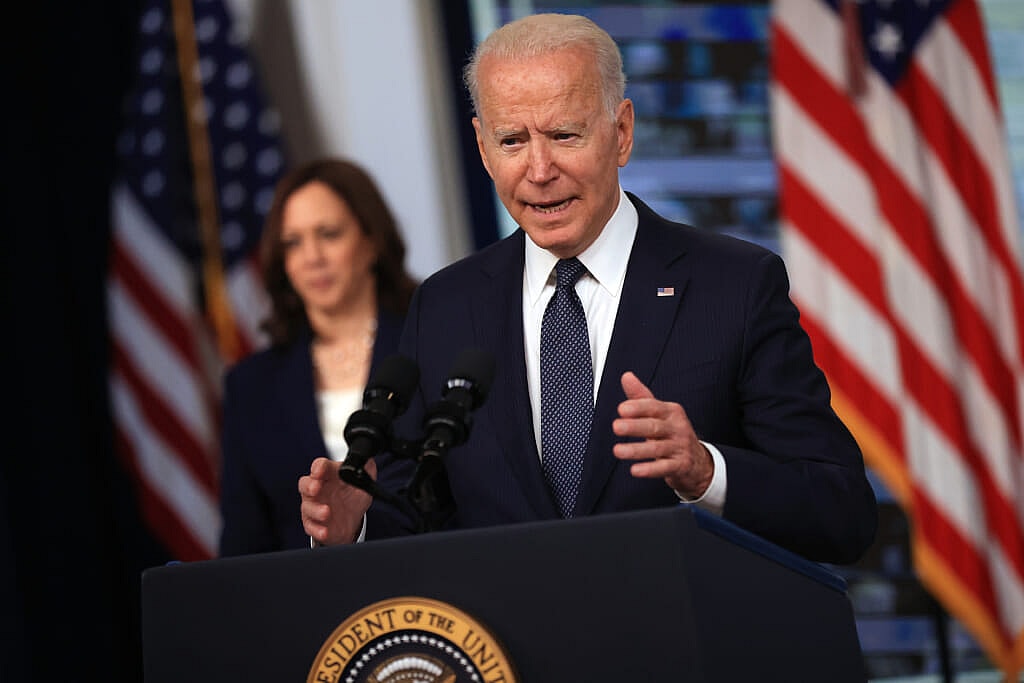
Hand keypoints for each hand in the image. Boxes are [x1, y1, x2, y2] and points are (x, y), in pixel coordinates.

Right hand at [299, 457, 376, 545]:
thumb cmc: (353, 496)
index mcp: (328, 475)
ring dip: (315, 510)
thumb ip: (367, 469)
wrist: (353, 520)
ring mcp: (314, 507)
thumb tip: (370, 461)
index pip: (320, 466)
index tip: (320, 470)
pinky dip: (317, 529)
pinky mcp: (314, 524)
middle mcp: (318, 489)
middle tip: (316, 488)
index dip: (319, 467)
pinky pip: (311, 526)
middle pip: (305, 484)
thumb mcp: (364, 482)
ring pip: (307, 507)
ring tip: (326, 512)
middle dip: (309, 485)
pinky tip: (325, 531)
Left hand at [613, 371, 713, 498]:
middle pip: (655, 426)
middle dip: (635, 427)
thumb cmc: (673, 434)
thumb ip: (642, 397)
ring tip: (618, 451)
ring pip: (657, 448)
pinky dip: (650, 469)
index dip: (638, 408)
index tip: (621, 409)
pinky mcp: (681, 466)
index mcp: (671, 412)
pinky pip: (664, 468)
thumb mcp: (660, 414)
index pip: (654, 407)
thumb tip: (626, 376)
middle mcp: (678, 428)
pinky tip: (635, 470)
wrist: (698, 461)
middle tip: (616, 427)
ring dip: (636, 450)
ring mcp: (680, 447)